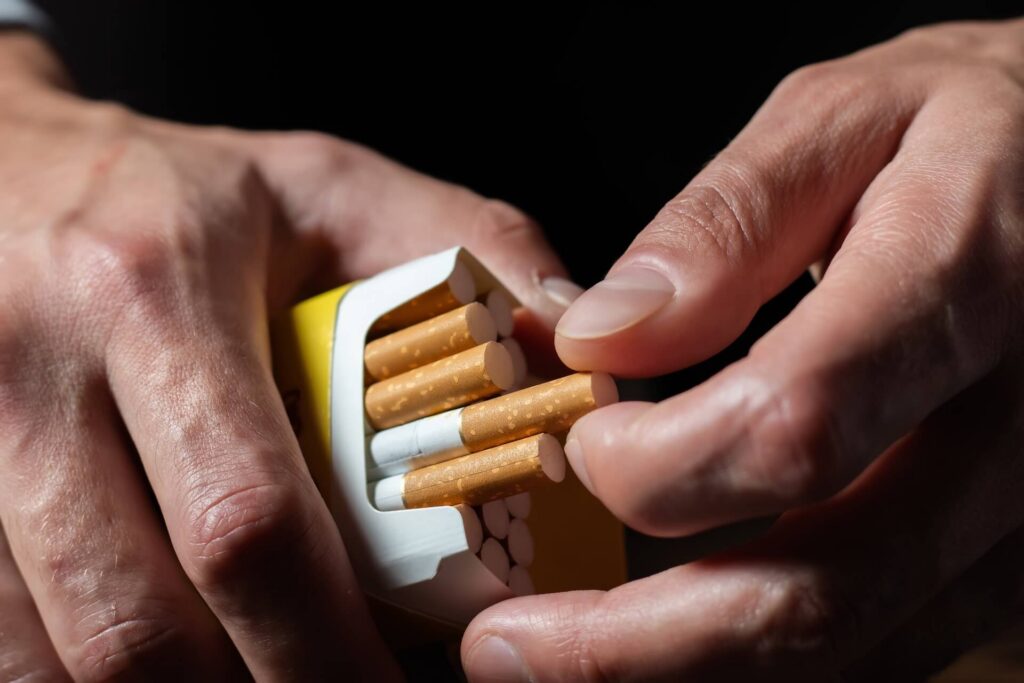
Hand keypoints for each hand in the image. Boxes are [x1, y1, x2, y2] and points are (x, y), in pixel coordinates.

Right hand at [0, 32, 573, 681]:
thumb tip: (575, 351)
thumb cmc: (185, 188)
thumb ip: (464, 245)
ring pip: (51, 653)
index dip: (325, 644)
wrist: (10, 166)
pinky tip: (164, 663)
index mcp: (153, 289)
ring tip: (264, 682)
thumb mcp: (329, 188)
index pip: (246, 519)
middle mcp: (34, 370)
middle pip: (137, 622)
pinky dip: (83, 678)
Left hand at [463, 18, 1023, 681]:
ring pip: (854, 646)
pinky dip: (765, 660)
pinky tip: (678, 633)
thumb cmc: (970, 129)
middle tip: (508, 647)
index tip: (582, 442)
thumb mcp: (843, 120)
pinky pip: (888, 642)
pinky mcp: (1014, 552)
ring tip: (568, 651)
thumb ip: (725, 225)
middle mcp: (1019, 427)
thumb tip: (605, 335)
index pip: (794, 426)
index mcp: (965, 284)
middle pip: (822, 591)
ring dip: (690, 672)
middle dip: (637, 644)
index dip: (658, 466)